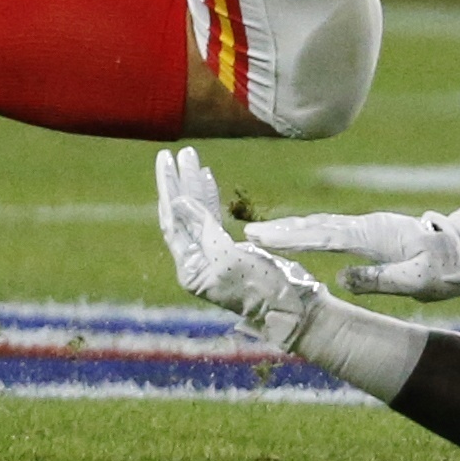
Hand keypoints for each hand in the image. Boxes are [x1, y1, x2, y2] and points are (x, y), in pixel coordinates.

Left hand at [154, 147, 323, 351]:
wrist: (293, 307)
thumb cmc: (262, 288)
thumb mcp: (228, 257)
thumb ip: (203, 228)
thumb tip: (178, 201)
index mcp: (189, 269)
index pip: (172, 222)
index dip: (169, 189)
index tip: (166, 159)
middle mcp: (196, 261)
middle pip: (182, 215)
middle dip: (179, 182)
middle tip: (175, 153)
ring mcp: (212, 255)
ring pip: (199, 213)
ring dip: (194, 185)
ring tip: (191, 157)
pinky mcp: (230, 249)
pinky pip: (214, 218)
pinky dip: (210, 197)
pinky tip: (207, 177)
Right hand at [249, 195, 459, 299]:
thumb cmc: (448, 268)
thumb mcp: (418, 282)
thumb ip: (381, 279)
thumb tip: (341, 278)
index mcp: (374, 236)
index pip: (324, 237)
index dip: (291, 239)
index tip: (261, 237)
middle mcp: (368, 226)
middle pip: (317, 226)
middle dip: (282, 230)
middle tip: (249, 232)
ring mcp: (371, 226)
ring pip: (324, 225)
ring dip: (293, 228)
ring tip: (262, 232)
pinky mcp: (374, 232)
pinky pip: (335, 230)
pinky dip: (311, 231)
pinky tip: (300, 235)